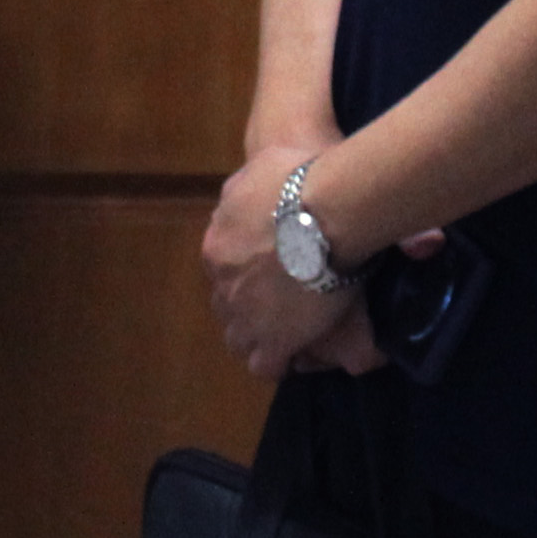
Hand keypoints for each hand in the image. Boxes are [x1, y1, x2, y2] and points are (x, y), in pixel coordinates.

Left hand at [204, 150, 355, 381]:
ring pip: (239, 339)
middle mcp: (222, 284)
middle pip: (227, 306)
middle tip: (280, 303)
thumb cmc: (294, 182)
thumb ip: (241, 193)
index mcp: (216, 248)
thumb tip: (242, 198)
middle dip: (248, 306)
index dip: (246, 274)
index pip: (223, 271)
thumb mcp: (254, 172)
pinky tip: (293, 356)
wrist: (320, 211)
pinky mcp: (273, 340)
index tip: (270, 272)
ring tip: (286, 333)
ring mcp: (245, 315)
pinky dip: (277, 361)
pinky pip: (265, 365)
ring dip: (258, 337)